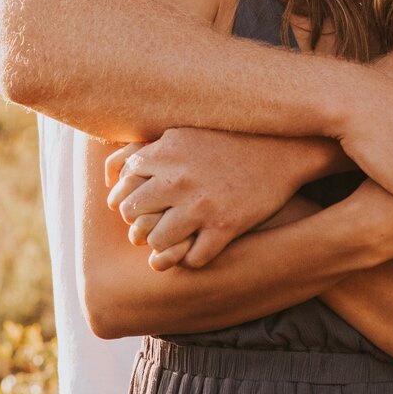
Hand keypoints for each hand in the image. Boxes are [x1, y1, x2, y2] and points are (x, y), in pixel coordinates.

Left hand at [104, 131, 324, 268]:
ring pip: (156, 242)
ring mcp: (201, 205)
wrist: (282, 150)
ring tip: (168, 243)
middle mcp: (178, 179)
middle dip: (136, 224)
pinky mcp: (225, 227)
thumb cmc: (228, 140)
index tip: (135, 205)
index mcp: (166, 152)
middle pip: (132, 214)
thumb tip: (111, 173)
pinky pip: (192, 259)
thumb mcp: (182, 132)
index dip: (124, 198)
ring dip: (159, 247)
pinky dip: (190, 260)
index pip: (123, 185)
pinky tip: (195, 251)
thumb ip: (145, 149)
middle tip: (147, 227)